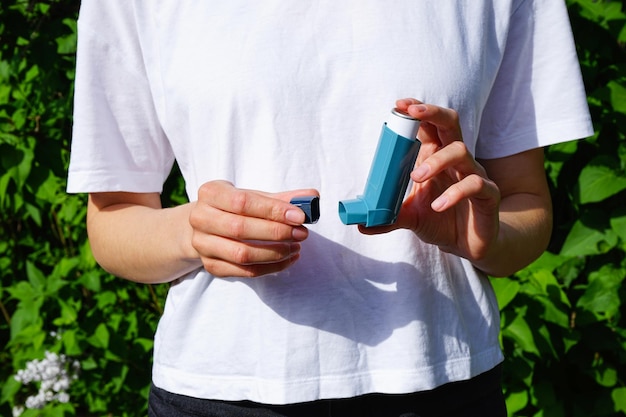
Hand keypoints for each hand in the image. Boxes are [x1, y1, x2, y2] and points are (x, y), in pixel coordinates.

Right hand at [189, 180, 318, 277]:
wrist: (205, 225)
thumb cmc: (235, 207)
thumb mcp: (254, 196)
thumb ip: (282, 198)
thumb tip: (312, 197)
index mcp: (211, 193)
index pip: (243, 202)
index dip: (273, 210)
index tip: (299, 216)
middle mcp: (200, 218)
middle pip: (240, 229)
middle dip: (276, 232)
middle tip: (301, 233)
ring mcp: (202, 245)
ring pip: (242, 254)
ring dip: (274, 253)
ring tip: (296, 247)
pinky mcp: (211, 266)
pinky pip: (245, 271)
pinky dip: (271, 268)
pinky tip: (288, 259)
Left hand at [360, 99, 500, 263]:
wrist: (467, 245)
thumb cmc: (439, 220)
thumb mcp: (410, 218)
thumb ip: (387, 217)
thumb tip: (361, 224)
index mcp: (436, 157)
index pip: (429, 124)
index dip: (418, 110)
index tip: (399, 104)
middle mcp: (456, 161)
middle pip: (450, 123)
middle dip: (432, 113)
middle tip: (412, 115)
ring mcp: (474, 175)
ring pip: (461, 151)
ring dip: (436, 161)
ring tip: (416, 177)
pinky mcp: (488, 195)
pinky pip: (475, 184)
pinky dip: (455, 193)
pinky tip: (438, 205)